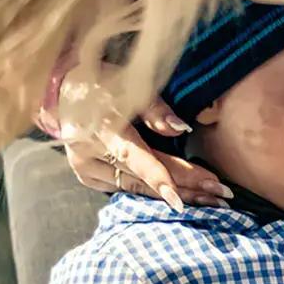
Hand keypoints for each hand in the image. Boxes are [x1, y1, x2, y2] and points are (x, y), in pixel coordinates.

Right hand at [56, 67, 231, 208]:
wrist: (62, 90)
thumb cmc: (104, 82)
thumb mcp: (130, 84)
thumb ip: (155, 109)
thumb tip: (182, 129)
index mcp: (100, 124)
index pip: (133, 155)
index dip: (158, 177)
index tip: (180, 200)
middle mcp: (88, 151)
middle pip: (143, 176)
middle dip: (185, 186)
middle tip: (221, 195)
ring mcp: (84, 168)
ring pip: (136, 188)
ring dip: (175, 194)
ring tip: (211, 201)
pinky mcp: (86, 176)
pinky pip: (125, 189)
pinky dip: (153, 193)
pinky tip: (183, 198)